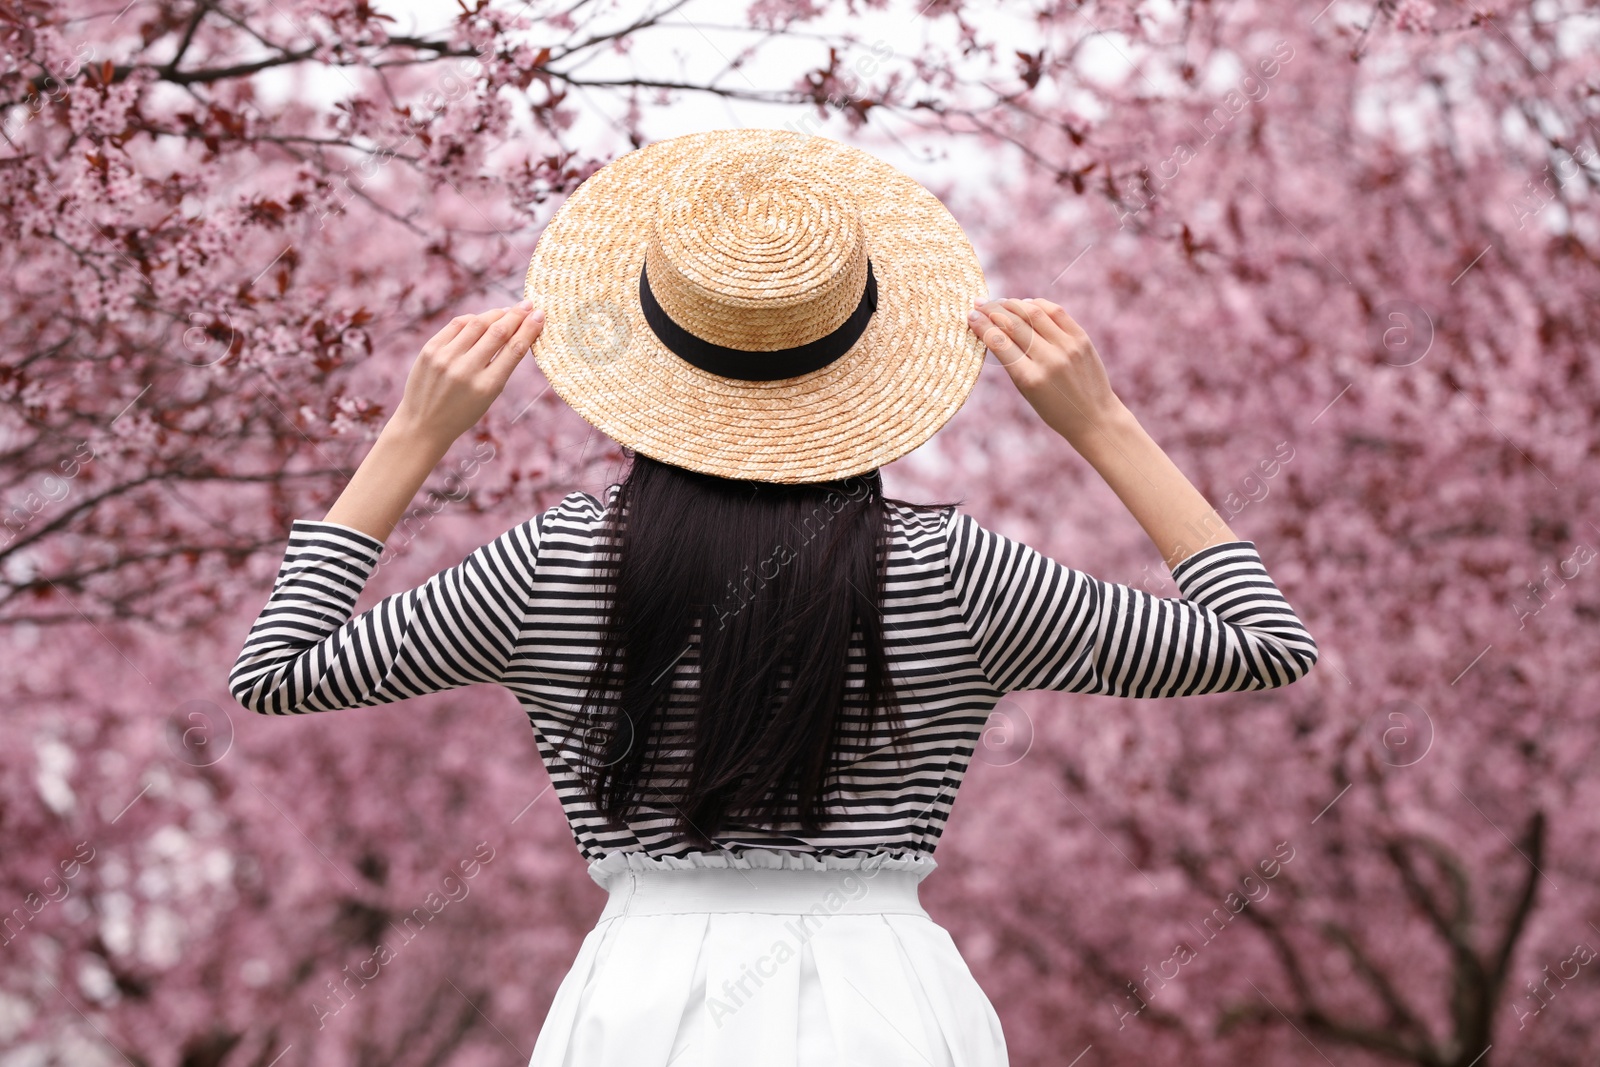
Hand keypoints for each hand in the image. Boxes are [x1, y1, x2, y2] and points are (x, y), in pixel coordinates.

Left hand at [393, 300, 544, 444]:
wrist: (423, 424)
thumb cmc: (462, 412)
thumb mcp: (488, 396)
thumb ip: (502, 367)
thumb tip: (517, 332)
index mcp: (486, 387)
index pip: (514, 350)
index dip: (530, 329)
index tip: (540, 315)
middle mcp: (466, 370)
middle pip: (498, 332)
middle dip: (516, 316)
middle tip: (528, 305)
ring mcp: (445, 358)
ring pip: (477, 323)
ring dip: (496, 313)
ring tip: (507, 310)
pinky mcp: (430, 350)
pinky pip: (456, 325)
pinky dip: (473, 319)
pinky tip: (482, 319)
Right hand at [967, 297, 1126, 451]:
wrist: (1094, 416)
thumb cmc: (1054, 409)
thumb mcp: (1026, 392)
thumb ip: (1012, 362)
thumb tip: (993, 329)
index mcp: (1030, 379)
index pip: (999, 343)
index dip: (981, 325)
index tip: (970, 315)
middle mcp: (1049, 360)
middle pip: (1013, 324)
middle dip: (992, 310)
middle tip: (980, 303)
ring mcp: (1067, 347)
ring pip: (1033, 313)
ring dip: (1012, 303)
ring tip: (1000, 302)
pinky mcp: (1081, 339)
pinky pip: (1056, 312)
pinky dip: (1037, 304)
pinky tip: (1026, 303)